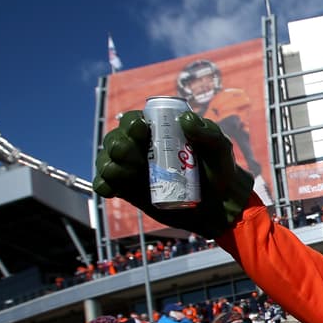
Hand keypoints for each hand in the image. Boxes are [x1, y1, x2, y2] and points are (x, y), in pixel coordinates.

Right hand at [93, 110, 254, 235]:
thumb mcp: (219, 146)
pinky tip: (109, 189)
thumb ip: (207, 131)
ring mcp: (133, 170)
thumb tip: (185, 119)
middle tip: (134, 157)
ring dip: (110, 164)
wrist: (219, 203)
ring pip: (108, 161)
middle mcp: (140, 147)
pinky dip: (102, 185)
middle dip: (118, 145)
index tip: (142, 130)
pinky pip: (107, 184)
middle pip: (115, 140)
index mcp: (157, 131)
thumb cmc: (218, 168)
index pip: (134, 121)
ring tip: (128, 172)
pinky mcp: (130, 191)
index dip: (132, 124)